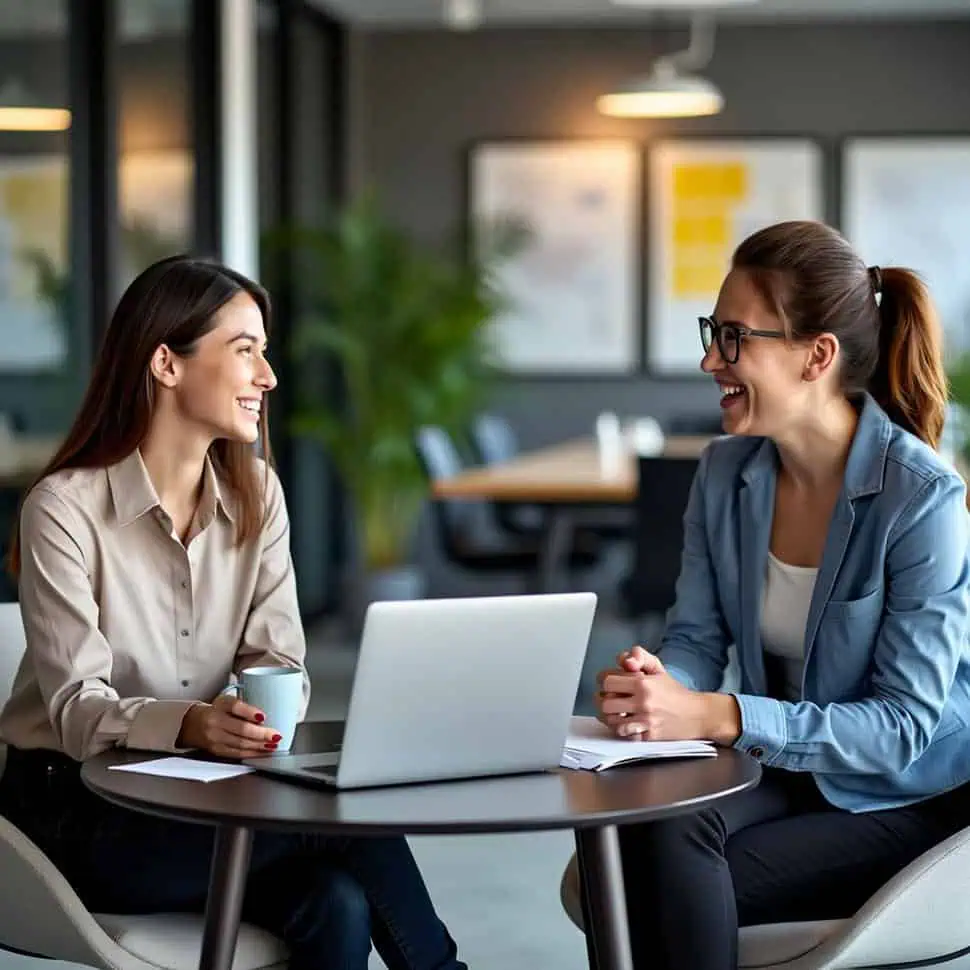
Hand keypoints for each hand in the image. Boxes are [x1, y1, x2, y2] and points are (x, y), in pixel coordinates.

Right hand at [177, 694, 282, 757]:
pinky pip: (237, 754)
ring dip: (260, 745)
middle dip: (261, 734)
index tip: (263, 717)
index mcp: (220, 704)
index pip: (235, 706)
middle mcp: (215, 721)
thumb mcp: (227, 701)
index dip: (250, 712)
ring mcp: (214, 738)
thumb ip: (245, 707)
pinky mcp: (216, 750)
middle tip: (276, 735)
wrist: (192, 724)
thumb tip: (266, 719)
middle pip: (241, 729)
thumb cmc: (216, 710)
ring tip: (273, 744)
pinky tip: (262, 751)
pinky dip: (252, 753)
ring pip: (241, 744)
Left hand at [595, 645, 713, 741]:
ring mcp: (645, 720)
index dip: (606, 681)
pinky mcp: (648, 735)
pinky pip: (624, 733)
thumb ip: (640, 657)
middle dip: (606, 700)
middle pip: (605, 702)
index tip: (610, 684)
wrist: (697, 714)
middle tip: (612, 699)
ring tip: (617, 712)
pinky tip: (626, 723)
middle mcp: (643, 701)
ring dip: (611, 716)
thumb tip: (625, 660)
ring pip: (611, 720)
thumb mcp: (658, 669)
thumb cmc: (676, 693)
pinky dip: (622, 729)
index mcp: (643, 683)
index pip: (607, 681)